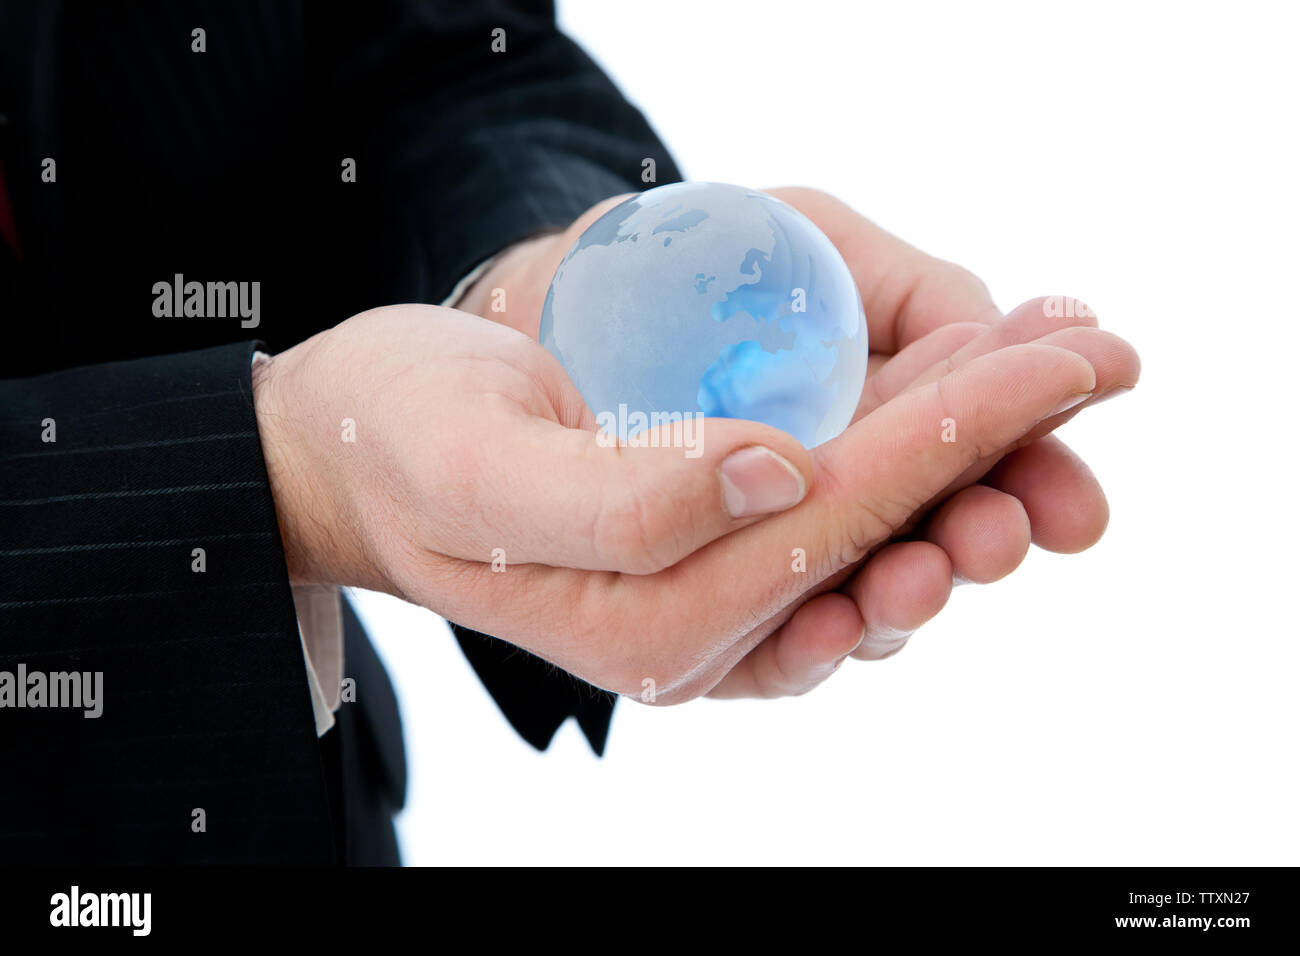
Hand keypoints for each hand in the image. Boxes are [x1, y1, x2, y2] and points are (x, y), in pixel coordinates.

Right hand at [458, 187, 1139, 697]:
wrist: (363, 455)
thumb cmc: (403, 444)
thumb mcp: (482, 463)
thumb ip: (622, 496)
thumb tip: (783, 470)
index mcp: (649, 621)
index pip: (835, 513)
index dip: (952, 427)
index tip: (1049, 352)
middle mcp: (701, 631)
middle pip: (883, 529)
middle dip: (997, 440)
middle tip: (1093, 354)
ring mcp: (717, 602)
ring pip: (877, 531)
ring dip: (974, 454)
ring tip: (1051, 372)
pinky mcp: (718, 562)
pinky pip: (839, 528)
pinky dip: (912, 464)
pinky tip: (965, 415)